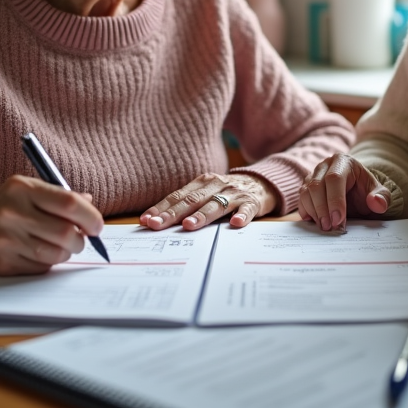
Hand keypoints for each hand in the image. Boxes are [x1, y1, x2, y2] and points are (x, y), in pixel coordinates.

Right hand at [0, 175, 104, 274]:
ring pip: (56, 254)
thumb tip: (89, 204)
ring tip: (59, 246)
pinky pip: (40, 268)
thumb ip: (58, 196)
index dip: (90, 217)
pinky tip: (38, 253)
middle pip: (66, 233)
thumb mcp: (26, 190)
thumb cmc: (4, 206)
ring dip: (65, 253)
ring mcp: (5, 239)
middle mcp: (12, 212)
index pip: (69, 203)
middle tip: (79, 240)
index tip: (97, 226)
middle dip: (80, 240)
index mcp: (22, 189)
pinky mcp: (2, 262)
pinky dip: (47, 263)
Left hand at [140, 173, 276, 230]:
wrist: (261, 183)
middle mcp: (216, 185)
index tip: (146, 220)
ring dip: (202, 215)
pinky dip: (242, 216)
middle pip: (192, 200)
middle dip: (173, 214)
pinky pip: (246, 210)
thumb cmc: (226, 192)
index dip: (161, 208)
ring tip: (189, 225)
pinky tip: (236, 223)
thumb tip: (158, 221)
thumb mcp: (206, 192)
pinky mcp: (252, 202)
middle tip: (157, 225)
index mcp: (202, 183)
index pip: (177, 196)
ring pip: (216, 205)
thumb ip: (187, 204)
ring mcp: (234, 194)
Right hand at [298, 153, 390, 231]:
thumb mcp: (380, 193)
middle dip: (322, 209)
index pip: (335, 179)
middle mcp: (325, 165)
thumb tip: (376, 202)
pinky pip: (301, 198)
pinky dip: (306, 211)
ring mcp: (313, 175)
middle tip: (330, 227)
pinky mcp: (306, 186)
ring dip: (314, 212)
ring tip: (325, 227)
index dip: (335, 200)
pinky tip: (316, 222)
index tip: (338, 219)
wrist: (357, 191)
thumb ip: (382, 197)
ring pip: (306, 192)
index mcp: (344, 162)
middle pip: (316, 185)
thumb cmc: (366, 191)